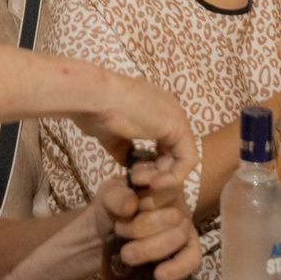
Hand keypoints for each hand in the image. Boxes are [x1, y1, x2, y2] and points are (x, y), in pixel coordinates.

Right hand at [66, 73, 199, 194]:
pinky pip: (187, 159)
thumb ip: (125, 149)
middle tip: (135, 178)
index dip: (151, 164)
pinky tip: (154, 181)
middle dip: (155, 172)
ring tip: (137, 178)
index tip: (131, 172)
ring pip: (182, 158)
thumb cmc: (97, 112)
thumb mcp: (112, 135)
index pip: (165, 145)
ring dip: (161, 176)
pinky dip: (173, 176)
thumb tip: (129, 163)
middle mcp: (171, 112)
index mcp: (156, 111)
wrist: (93, 98)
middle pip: (174, 152)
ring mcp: (176, 117)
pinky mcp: (178, 126)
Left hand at [98, 173, 204, 279]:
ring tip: (126, 253)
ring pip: (178, 238)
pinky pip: (192, 258)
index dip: (163, 181)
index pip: (172, 179)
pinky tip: (159, 274)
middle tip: (120, 230)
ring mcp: (185, 228)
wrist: (106, 235)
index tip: (138, 181)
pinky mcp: (186, 250)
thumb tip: (131, 204)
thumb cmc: (112, 209)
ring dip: (149, 248)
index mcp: (164, 184)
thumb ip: (116, 195)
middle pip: (173, 216)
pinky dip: (177, 268)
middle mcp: (179, 204)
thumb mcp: (107, 196)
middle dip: (142, 227)